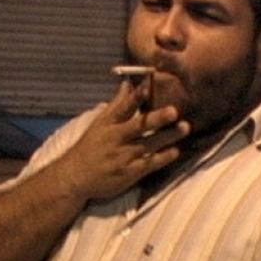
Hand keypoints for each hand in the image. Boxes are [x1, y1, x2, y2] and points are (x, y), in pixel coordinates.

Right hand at [52, 81, 190, 200]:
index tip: (148, 86)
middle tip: (174, 110)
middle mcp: (115, 139)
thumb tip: (128, 83)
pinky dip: (162, 158)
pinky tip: (176, 151)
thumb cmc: (91, 146)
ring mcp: (122, 157)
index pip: (122, 107)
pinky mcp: (128, 173)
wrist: (74, 178)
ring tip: (185, 127)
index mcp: (107, 124)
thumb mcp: (100, 123)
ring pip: (148, 144)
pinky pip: (148, 164)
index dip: (135, 97)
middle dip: (156, 118)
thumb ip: (117, 104)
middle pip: (138, 126)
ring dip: (167, 136)